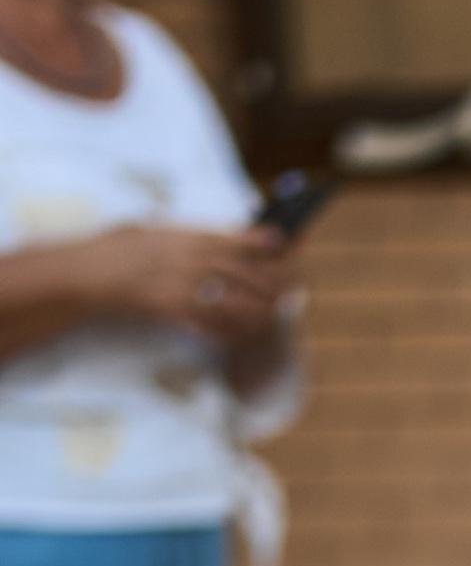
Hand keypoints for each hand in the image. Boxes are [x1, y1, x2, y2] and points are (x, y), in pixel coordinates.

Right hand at [87, 222, 292, 341]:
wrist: (89, 272)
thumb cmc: (116, 248)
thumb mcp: (151, 228)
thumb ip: (183, 234)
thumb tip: (211, 235)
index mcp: (184, 236)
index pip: (233, 239)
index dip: (261, 243)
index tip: (281, 243)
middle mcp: (189, 259)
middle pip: (243, 272)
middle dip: (269, 283)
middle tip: (286, 291)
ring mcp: (183, 286)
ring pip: (234, 301)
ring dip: (256, 311)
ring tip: (270, 316)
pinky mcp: (173, 312)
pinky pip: (211, 326)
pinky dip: (228, 333)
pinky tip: (240, 337)